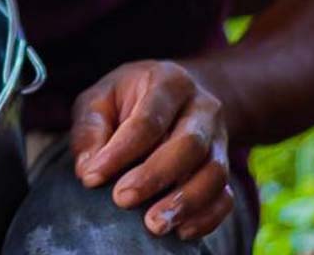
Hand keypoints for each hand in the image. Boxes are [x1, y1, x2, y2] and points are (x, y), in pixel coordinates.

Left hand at [71, 61, 231, 239]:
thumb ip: (90, 129)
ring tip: (154, 224)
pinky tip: (181, 231)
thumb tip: (87, 169)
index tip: (93, 177)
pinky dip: (207, 216)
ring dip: (185, 202)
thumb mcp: (100, 99)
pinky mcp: (226, 165)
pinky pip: (226, 195)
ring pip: (214, 172)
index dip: (120, 152)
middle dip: (155, 176)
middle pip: (188, 144)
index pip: (147, 119)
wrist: (175, 97)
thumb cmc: (127, 99)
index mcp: (168, 82)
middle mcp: (202, 107)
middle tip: (122, 199)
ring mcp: (219, 138)